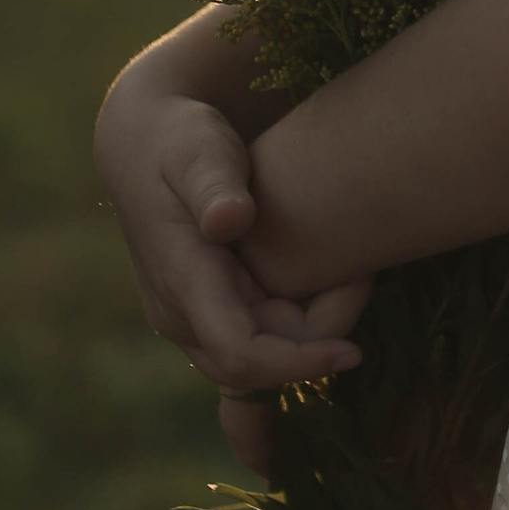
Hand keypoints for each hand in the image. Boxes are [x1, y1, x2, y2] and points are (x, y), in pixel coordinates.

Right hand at [94, 79, 369, 413]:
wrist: (147, 145)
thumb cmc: (180, 140)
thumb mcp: (196, 149)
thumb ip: (213, 182)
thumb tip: (227, 221)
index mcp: (181, 282)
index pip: (241, 354)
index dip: (298, 363)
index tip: (353, 353)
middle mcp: (180, 316)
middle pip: (259, 368)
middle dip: (317, 343)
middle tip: (361, 278)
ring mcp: (190, 321)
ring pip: (261, 360)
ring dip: (312, 335)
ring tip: (350, 274)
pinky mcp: (207, 315)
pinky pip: (258, 344)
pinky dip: (299, 327)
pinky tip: (329, 282)